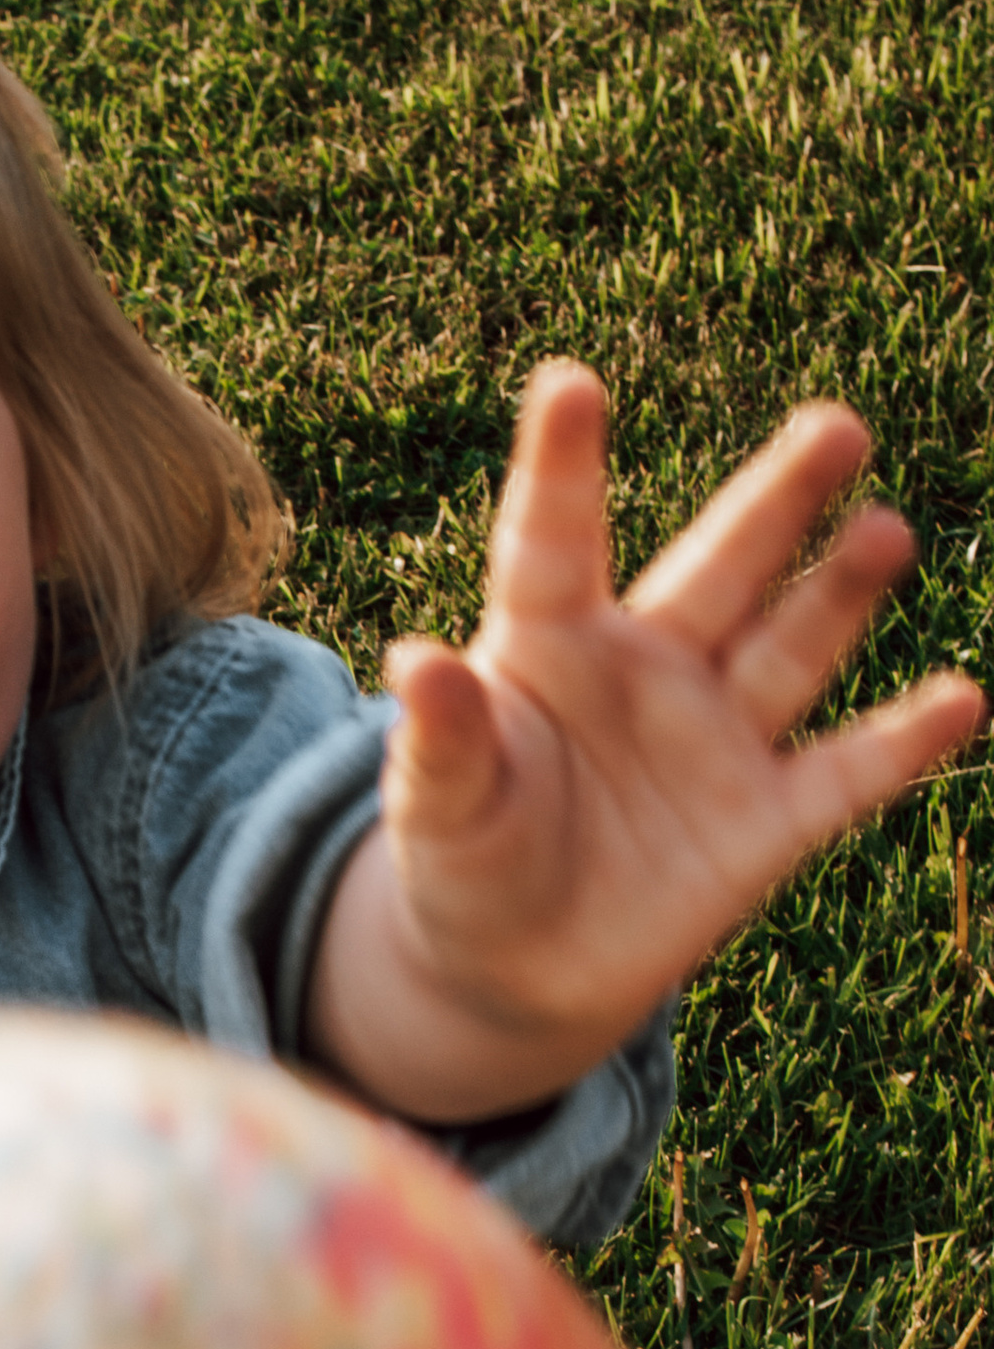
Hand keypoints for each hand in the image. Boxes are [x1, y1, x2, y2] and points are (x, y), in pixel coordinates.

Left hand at [313, 362, 983, 1120]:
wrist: (513, 967)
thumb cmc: (463, 861)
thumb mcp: (438, 807)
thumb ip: (439, 740)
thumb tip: (410, 658)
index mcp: (547, 648)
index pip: (555, 541)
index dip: (561, 465)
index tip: (566, 381)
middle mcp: (646, 671)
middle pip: (720, 567)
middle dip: (775, 499)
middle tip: (833, 425)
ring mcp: (715, 740)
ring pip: (791, 645)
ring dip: (841, 591)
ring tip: (886, 529)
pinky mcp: (767, 820)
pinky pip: (847, 773)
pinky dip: (903, 742)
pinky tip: (960, 700)